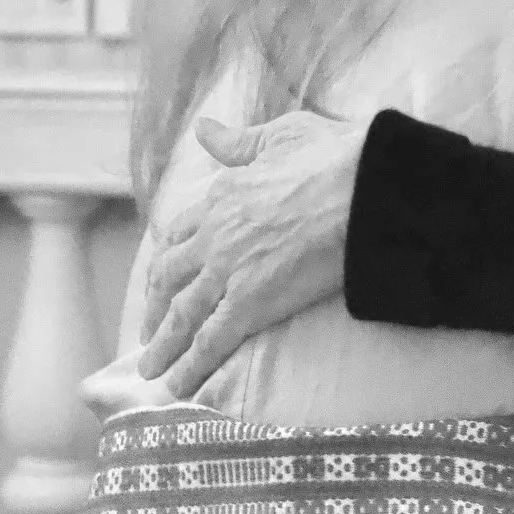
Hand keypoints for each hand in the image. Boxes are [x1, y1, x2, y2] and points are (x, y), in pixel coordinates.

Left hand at [137, 111, 362, 397]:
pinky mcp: (252, 303)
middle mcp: (215, 236)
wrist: (364, 189)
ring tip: (152, 370)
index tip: (161, 276)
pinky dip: (192, 364)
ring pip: (183, 314)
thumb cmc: (333, 156)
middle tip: (149, 330)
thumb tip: (204, 128)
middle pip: (170, 277)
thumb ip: (238, 141)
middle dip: (155, 307)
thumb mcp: (280, 135)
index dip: (167, 258)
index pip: (180, 233)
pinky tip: (180, 385)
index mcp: (222, 196)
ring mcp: (230, 271)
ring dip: (163, 345)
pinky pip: (212, 340)